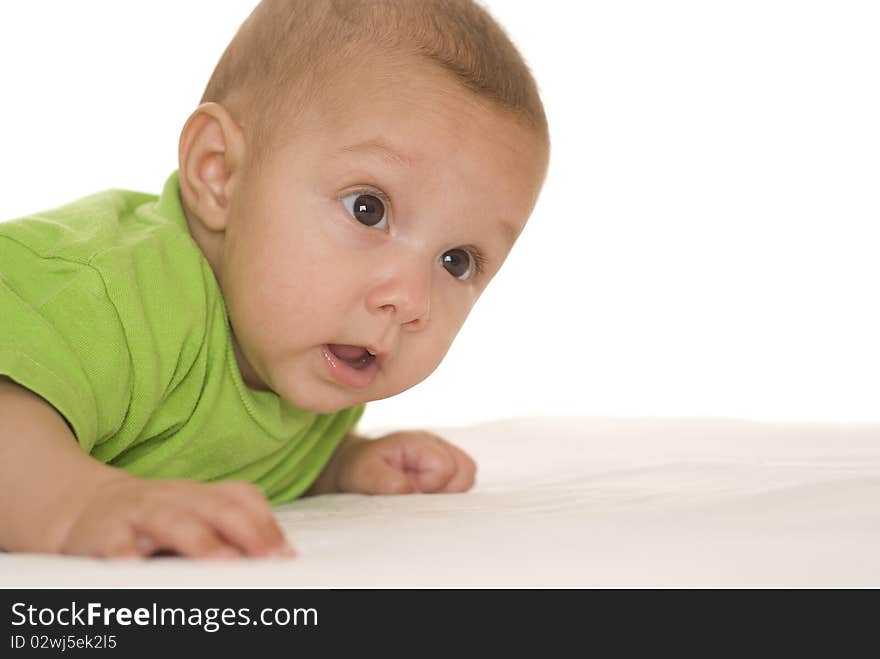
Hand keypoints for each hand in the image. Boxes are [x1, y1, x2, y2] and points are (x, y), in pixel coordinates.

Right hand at [58, 475, 293, 558]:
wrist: (86, 506)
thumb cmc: (155, 518)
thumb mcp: (196, 514)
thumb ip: (234, 529)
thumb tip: (282, 556)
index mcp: (201, 494)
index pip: (242, 499)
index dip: (265, 523)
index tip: (284, 553)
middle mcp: (175, 498)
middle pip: (215, 507)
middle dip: (245, 531)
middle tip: (266, 558)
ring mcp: (139, 512)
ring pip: (172, 521)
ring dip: (199, 540)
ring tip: (222, 561)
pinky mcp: (104, 533)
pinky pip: (116, 542)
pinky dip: (125, 553)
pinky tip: (137, 566)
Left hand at [327, 430, 476, 494]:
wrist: (356, 467)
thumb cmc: (361, 469)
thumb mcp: (363, 474)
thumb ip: (386, 482)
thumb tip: (413, 492)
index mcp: (418, 441)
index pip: (445, 467)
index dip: (428, 486)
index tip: (408, 491)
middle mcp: (437, 445)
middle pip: (466, 471)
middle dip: (443, 491)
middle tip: (417, 494)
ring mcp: (445, 455)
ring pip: (468, 478)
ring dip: (448, 494)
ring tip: (422, 495)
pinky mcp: (448, 470)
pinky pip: (463, 485)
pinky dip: (449, 495)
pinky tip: (428, 495)